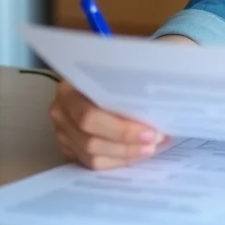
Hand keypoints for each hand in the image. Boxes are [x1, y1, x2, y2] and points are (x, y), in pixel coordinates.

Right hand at [46, 34, 194, 169]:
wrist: (110, 69)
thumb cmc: (122, 66)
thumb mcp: (129, 61)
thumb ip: (138, 76)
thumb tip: (164, 92)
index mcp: (69, 88)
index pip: (91, 117)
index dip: (122, 130)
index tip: (151, 132)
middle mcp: (61, 112)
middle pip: (90, 141)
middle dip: (127, 145)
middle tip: (156, 141)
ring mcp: (63, 132)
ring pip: (92, 156)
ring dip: (125, 155)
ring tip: (151, 147)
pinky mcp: (71, 147)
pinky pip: (94, 163)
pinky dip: (119, 160)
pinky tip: (138, 152)